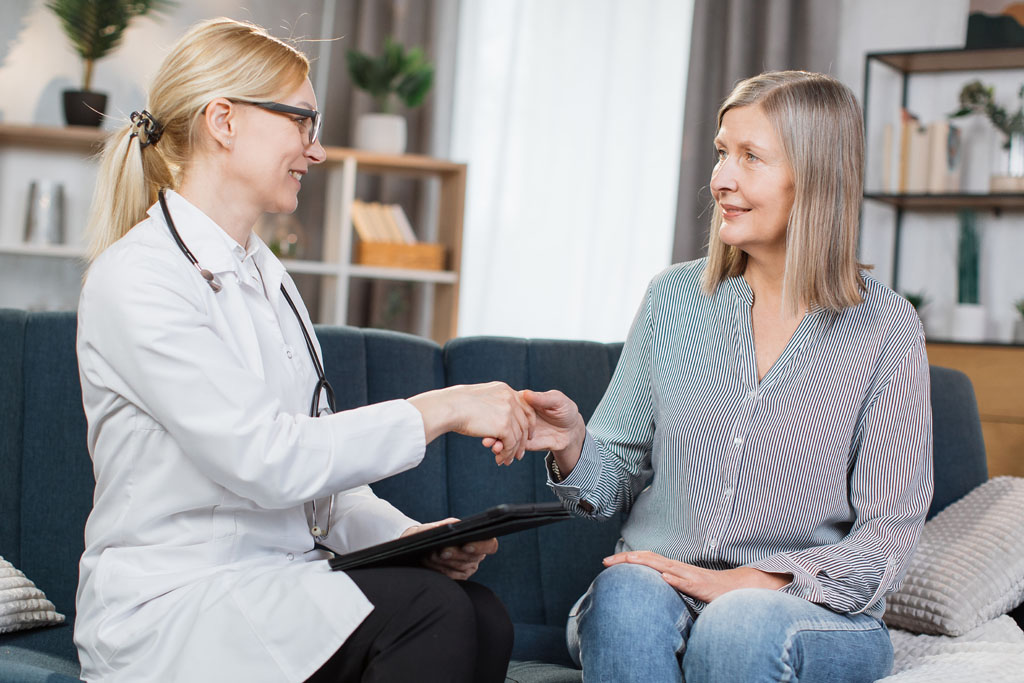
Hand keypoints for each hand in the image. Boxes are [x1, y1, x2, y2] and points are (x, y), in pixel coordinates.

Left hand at [401, 518, 497, 579]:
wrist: (422, 549)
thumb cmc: (431, 535)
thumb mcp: (435, 528)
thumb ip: (441, 526)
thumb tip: (445, 527)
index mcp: (477, 538)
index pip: (490, 544)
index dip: (480, 546)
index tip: (465, 546)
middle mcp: (476, 554)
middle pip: (472, 558)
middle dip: (455, 554)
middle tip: (441, 552)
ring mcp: (468, 567)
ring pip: (460, 568)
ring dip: (443, 562)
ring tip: (430, 555)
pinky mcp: (459, 578)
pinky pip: (452, 577)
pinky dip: (439, 570)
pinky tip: (430, 564)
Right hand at [410, 382, 534, 464]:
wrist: (449, 407)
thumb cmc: (456, 404)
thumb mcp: (479, 398)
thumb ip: (492, 404)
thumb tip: (495, 417)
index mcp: (504, 389)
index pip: (525, 407)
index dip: (528, 423)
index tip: (527, 435)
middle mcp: (510, 398)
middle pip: (524, 423)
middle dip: (521, 441)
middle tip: (518, 454)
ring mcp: (508, 411)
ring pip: (518, 436)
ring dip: (512, 451)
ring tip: (506, 461)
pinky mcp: (504, 425)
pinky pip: (510, 444)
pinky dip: (506, 454)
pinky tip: (499, 459)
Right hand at [489, 389, 585, 475]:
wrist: (571, 431)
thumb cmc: (565, 410)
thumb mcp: (556, 401)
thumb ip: (542, 399)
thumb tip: (526, 394)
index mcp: (523, 401)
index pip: (508, 406)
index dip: (499, 412)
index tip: (489, 417)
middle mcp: (517, 415)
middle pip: (502, 423)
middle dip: (493, 431)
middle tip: (487, 438)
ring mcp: (518, 429)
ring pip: (504, 436)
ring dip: (496, 443)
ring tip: (493, 448)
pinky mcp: (523, 443)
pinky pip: (511, 447)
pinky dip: (504, 453)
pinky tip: (499, 457)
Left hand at [603, 550, 789, 602]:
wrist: (734, 588)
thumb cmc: (706, 588)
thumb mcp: (680, 585)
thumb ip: (665, 582)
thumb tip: (646, 584)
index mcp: (671, 568)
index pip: (645, 559)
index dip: (626, 559)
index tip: (606, 562)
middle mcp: (678, 568)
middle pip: (649, 558)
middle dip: (626, 559)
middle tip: (605, 561)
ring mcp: (690, 575)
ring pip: (666, 566)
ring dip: (647, 563)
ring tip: (628, 561)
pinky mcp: (701, 586)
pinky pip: (688, 582)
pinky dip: (676, 579)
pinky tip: (665, 578)